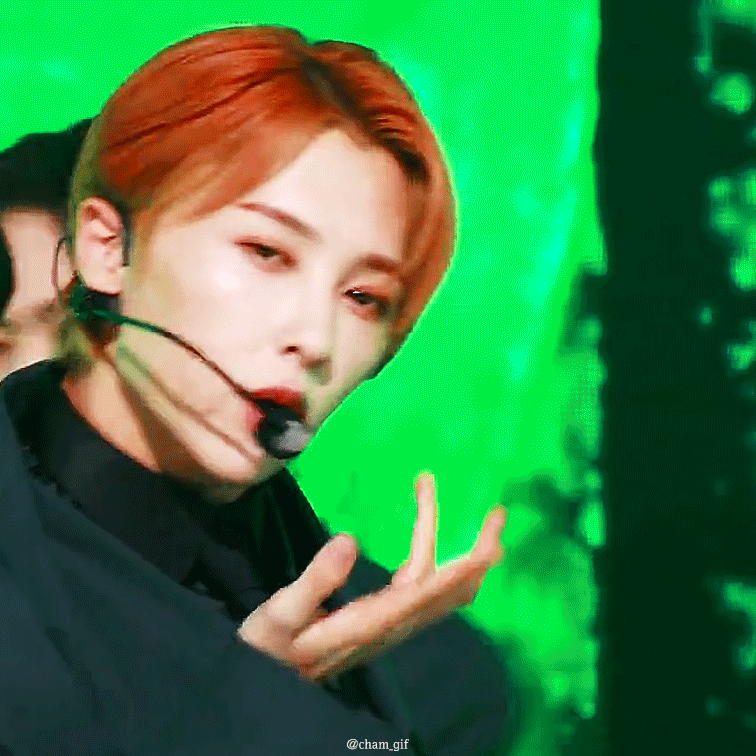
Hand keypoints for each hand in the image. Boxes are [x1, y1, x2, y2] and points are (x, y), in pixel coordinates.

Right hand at [237, 472, 505, 679]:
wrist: (269, 677)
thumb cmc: (270, 645)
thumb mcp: (282, 614)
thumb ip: (315, 580)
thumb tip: (348, 539)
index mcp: (373, 621)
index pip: (432, 592)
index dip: (466, 566)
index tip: (491, 539)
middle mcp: (393, 623)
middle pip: (452, 591)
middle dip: (479, 553)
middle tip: (498, 512)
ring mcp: (392, 622)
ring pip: (441, 587)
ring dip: (459, 551)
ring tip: (470, 515)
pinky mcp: (384, 618)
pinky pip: (424, 588)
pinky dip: (435, 558)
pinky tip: (426, 537)